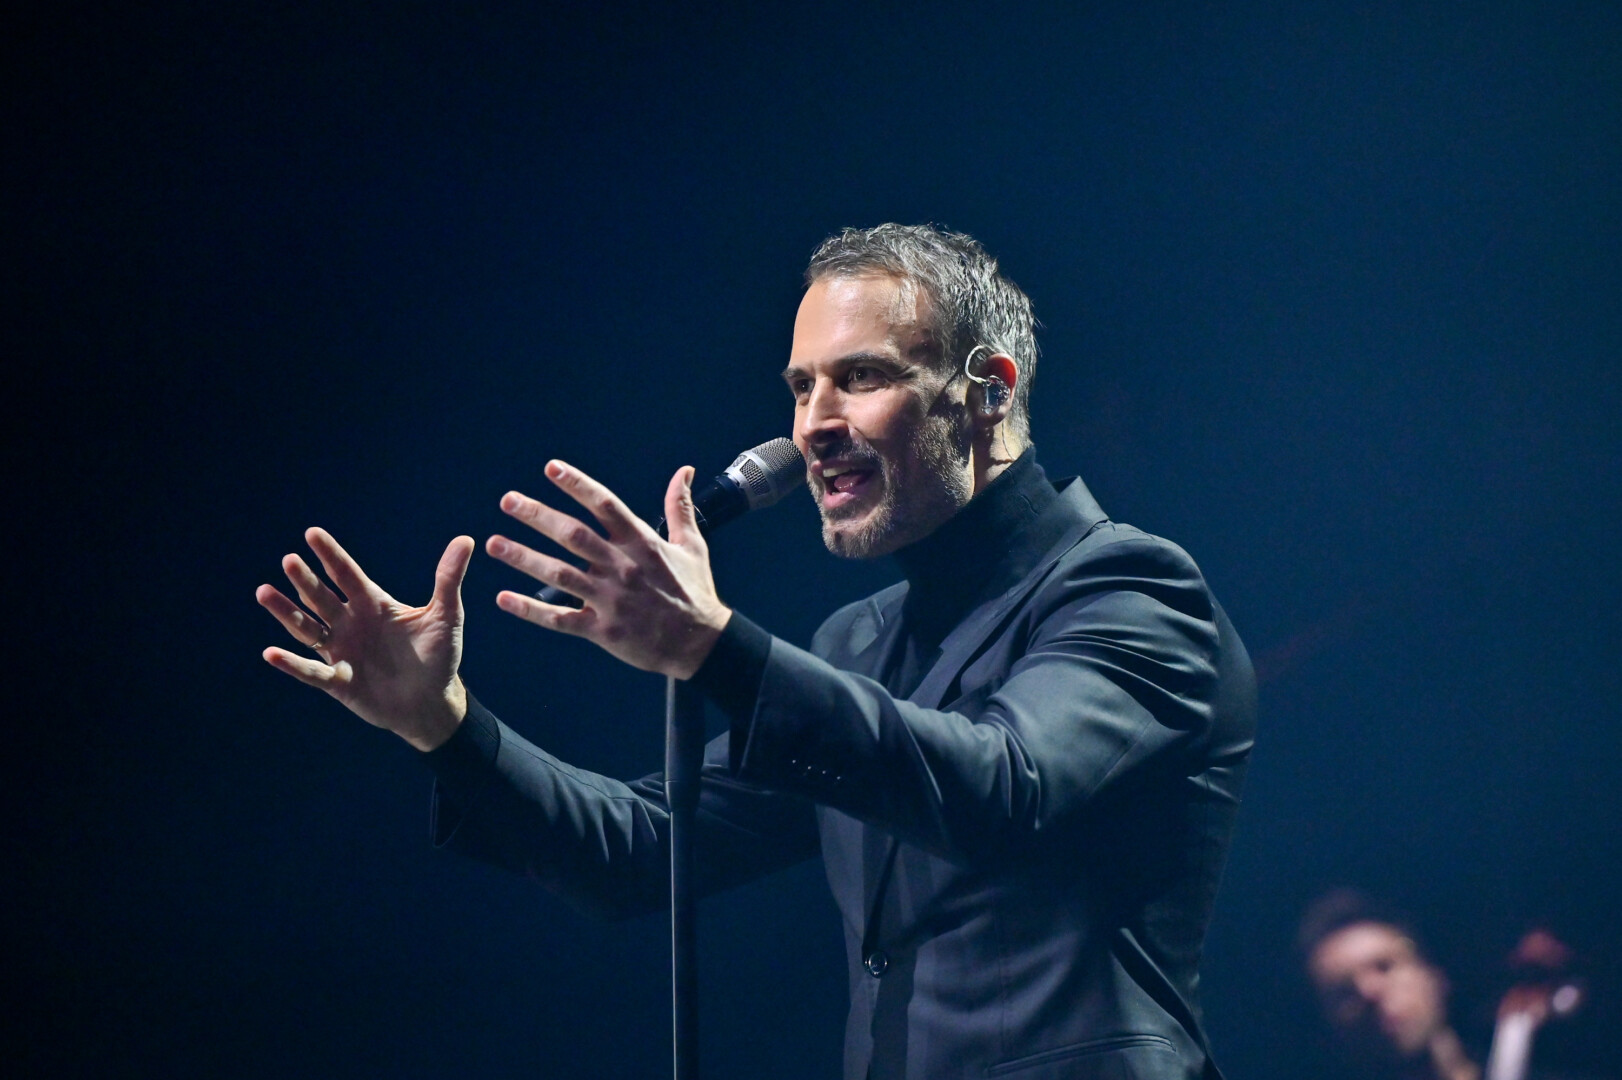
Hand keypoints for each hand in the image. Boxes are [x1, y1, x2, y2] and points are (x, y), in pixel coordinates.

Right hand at [256, 527, 473, 750]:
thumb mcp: (446, 616)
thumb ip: (448, 579)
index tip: (312, 533)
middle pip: (323, 598)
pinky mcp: (339, 682)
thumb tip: (466, 539)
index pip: (347, 575)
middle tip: (289, 560)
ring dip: (286, 612)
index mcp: (374, 604)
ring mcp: (342, 652)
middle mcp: (351, 624)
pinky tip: (271, 653)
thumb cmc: (439, 656)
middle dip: (306, 580)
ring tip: (264, 592)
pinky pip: (311, 671)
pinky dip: (291, 664)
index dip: (331, 555)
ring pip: (307, 628)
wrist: (434, 702)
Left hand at [486, 461, 730, 679]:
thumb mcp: (693, 545)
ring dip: (524, 557)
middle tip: (508, 500)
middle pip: (573, 536)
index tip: (551, 468)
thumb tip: (683, 470)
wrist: (701, 644)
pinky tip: (504, 598)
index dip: (578, 485)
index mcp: (642, 544)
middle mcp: (622, 568)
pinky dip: (531, 609)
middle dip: (538, 516)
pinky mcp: (602, 630)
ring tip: (494, 543)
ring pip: (559, 574)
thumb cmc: (695, 592)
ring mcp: (610, 599)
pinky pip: (560, 619)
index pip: (605, 505)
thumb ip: (679, 506)